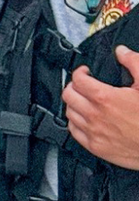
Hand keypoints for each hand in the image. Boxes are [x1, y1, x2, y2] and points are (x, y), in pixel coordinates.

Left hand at [63, 46, 138, 168]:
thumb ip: (134, 63)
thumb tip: (122, 52)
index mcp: (106, 98)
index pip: (77, 79)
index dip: (80, 72)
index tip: (85, 72)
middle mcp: (95, 116)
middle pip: (68, 95)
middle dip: (74, 86)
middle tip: (83, 85)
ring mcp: (94, 132)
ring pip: (69, 113)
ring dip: (75, 104)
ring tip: (84, 101)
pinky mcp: (96, 147)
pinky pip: (74, 132)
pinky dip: (76, 123)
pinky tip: (85, 119)